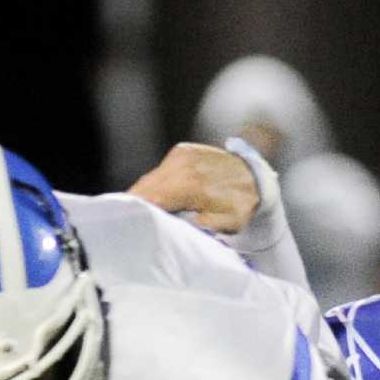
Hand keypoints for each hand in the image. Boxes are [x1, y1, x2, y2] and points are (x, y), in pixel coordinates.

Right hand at [126, 142, 262, 235]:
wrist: (255, 177)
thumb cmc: (239, 205)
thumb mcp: (224, 224)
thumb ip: (197, 226)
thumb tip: (172, 229)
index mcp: (191, 186)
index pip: (151, 199)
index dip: (135, 213)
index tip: (124, 227)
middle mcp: (183, 166)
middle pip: (145, 188)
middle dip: (134, 205)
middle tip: (124, 224)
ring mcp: (181, 155)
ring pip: (150, 178)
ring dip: (143, 195)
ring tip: (136, 213)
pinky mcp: (181, 151)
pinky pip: (160, 171)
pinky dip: (156, 184)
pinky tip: (157, 197)